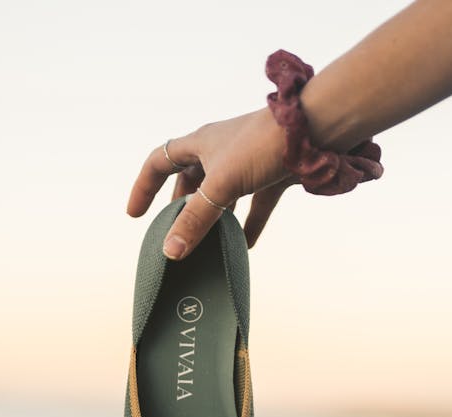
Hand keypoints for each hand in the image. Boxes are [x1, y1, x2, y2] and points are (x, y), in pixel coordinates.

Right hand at [127, 107, 294, 258]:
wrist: (315, 128)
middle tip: (172, 233)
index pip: (159, 162)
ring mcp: (247, 163)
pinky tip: (245, 248)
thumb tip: (171, 253)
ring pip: (222, 194)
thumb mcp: (222, 185)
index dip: (144, 187)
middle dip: (179, 206)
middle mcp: (220, 150)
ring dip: (214, 218)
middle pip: (190, 180)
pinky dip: (248, 226)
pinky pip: (255, 205)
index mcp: (200, 143)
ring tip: (206, 245)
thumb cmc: (263, 145)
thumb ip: (197, 220)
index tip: (135, 215)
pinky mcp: (272, 175)